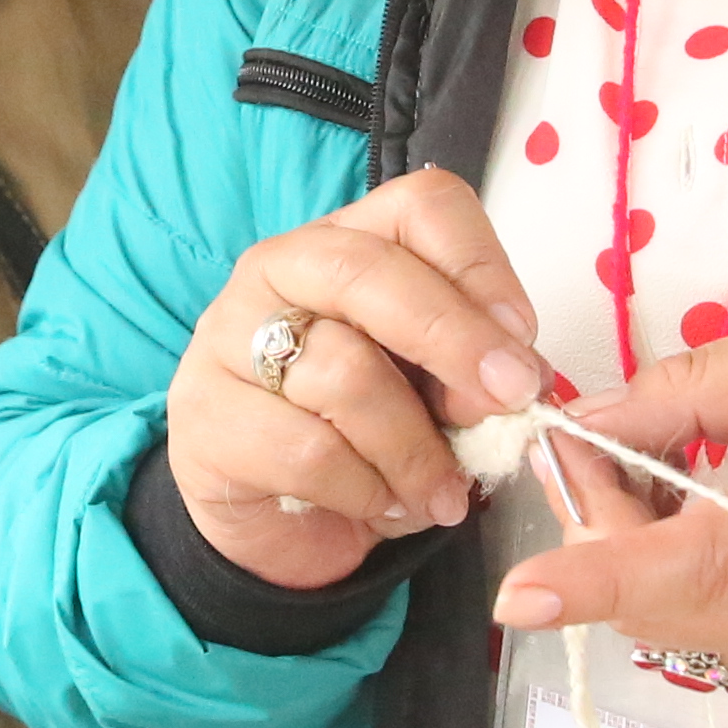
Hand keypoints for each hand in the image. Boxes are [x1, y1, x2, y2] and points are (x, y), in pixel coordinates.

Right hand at [164, 169, 553, 588]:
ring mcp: (228, 336)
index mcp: (350, 240)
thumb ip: (469, 375)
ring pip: (345, 373)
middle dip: (456, 340)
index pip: (420, 206)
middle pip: (371, 272)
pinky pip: (308, 451)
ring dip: (415, 448)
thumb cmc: (367, 437)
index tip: (523, 340)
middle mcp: (280, 267)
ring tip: (441, 493)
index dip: (481, 267)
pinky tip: (382, 505)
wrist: (278, 521)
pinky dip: (366, 489)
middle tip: (509, 403)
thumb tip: (512, 383)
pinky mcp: (204, 417)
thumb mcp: (434, 395)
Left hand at [484, 318, 727, 696]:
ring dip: (625, 543)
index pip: (695, 568)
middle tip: (596, 435)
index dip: (599, 580)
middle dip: (595, 516)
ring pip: (658, 615)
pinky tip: (691, 511)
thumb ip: (690, 393)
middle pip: (651, 594)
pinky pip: (690, 626)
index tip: (518, 595)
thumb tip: (587, 426)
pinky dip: (662, 571)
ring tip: (661, 464)